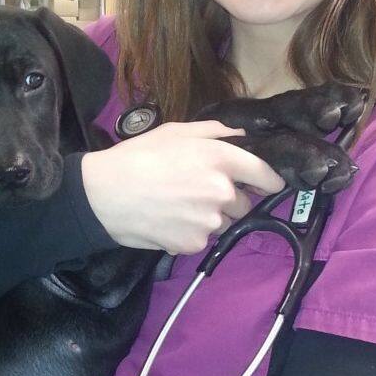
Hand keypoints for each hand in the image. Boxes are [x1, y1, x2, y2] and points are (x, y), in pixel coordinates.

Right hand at [80, 121, 284, 254]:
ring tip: (180, 207)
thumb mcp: (175, 132)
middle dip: (230, 199)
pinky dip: (191, 233)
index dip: (270, 180)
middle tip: (200, 192)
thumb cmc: (137, 157)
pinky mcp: (194, 244)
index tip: (270, 184)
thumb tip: (239, 136)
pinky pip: (203, 239)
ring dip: (211, 217)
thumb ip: (214, 132)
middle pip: (244, 203)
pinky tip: (170, 221)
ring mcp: (209, 221)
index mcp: (220, 158)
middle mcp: (222, 191)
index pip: (264, 173)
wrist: (104, 195)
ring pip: (224, 223)